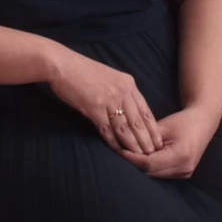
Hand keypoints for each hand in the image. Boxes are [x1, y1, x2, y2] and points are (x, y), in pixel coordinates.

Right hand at [47, 49, 163, 154]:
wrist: (63, 65)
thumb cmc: (83, 71)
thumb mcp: (110, 76)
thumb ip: (121, 91)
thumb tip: (129, 109)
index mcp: (128, 83)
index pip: (145, 110)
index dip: (153, 128)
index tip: (158, 141)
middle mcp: (122, 91)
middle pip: (138, 121)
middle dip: (146, 140)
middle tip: (152, 154)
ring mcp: (109, 100)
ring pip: (125, 128)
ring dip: (132, 145)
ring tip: (139, 157)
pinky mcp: (94, 108)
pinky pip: (107, 129)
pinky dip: (113, 142)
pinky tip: (118, 151)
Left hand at [118, 107, 218, 178]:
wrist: (203, 122)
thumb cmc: (183, 121)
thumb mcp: (163, 127)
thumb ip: (146, 139)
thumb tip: (126, 146)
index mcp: (180, 155)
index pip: (149, 163)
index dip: (132, 158)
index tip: (119, 151)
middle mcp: (184, 168)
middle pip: (151, 172)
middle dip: (134, 164)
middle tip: (120, 153)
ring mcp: (185, 173)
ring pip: (155, 175)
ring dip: (142, 167)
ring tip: (129, 156)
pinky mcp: (184, 174)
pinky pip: (161, 174)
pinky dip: (151, 168)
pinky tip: (142, 159)